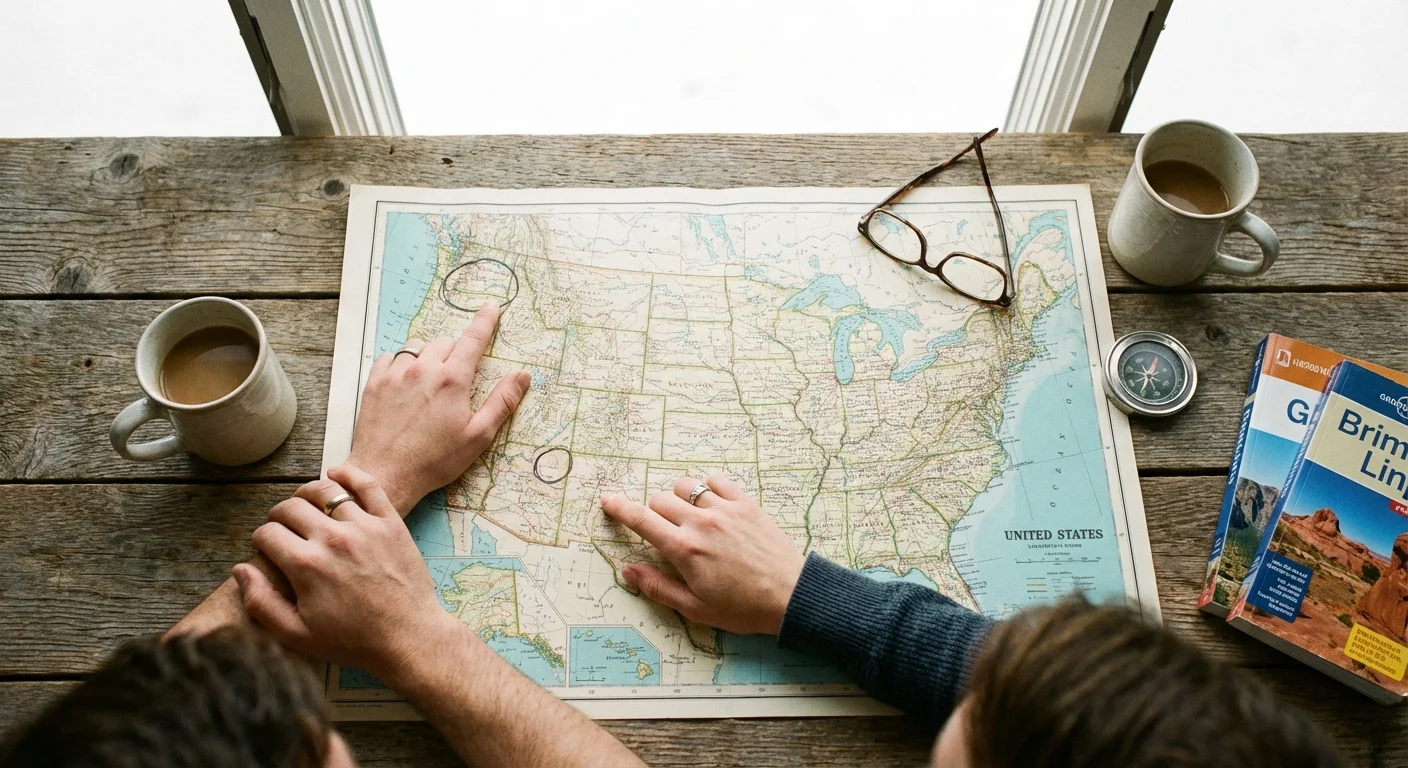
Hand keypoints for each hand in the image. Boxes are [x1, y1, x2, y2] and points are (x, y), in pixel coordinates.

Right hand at [234, 464, 455, 678]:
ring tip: (304, 504)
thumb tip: (240, 569)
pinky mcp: (390, 522)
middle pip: (291, 508)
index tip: (266, 547)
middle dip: (278, 515)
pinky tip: (335, 474)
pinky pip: (368, 485)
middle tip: (282, 527)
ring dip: (307, 494)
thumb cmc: (352, 641)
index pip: (267, 534)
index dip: (260, 539)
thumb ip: (261, 602)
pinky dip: (348, 473)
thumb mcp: (297, 634)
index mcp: (306, 566)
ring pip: (325, 490)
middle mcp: (332, 539)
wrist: (408, 637)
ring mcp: (364, 526)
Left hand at [347, 301, 530, 515]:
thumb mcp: (478, 435)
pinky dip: (401, 363)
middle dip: (456, 351)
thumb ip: (502, 401)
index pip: (473, 339)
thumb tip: (522, 375)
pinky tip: (405, 382)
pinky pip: (390, 357)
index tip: (492, 307)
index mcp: (452, 380)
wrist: (385, 473)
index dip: (485, 321)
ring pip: (417, 346)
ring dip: (428, 355)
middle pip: (445, 342)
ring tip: (430, 379)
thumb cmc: (434, 460)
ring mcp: (395, 374)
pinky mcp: (375, 383)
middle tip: (457, 377)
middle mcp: (423, 369)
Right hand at [600, 475, 805, 635]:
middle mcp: (700, 523)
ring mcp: (724, 510)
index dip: (620, 508)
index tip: (608, 501)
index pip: (641, 520)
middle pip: (660, 499)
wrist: (790, 596)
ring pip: (685, 486)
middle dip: (654, 512)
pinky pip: (716, 481)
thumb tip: (628, 571)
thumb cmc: (742, 608)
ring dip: (678, 498)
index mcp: (684, 549)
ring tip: (688, 517)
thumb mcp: (695, 608)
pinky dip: (707, 488)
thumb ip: (658, 587)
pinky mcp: (746, 503)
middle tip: (665, 531)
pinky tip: (711, 505)